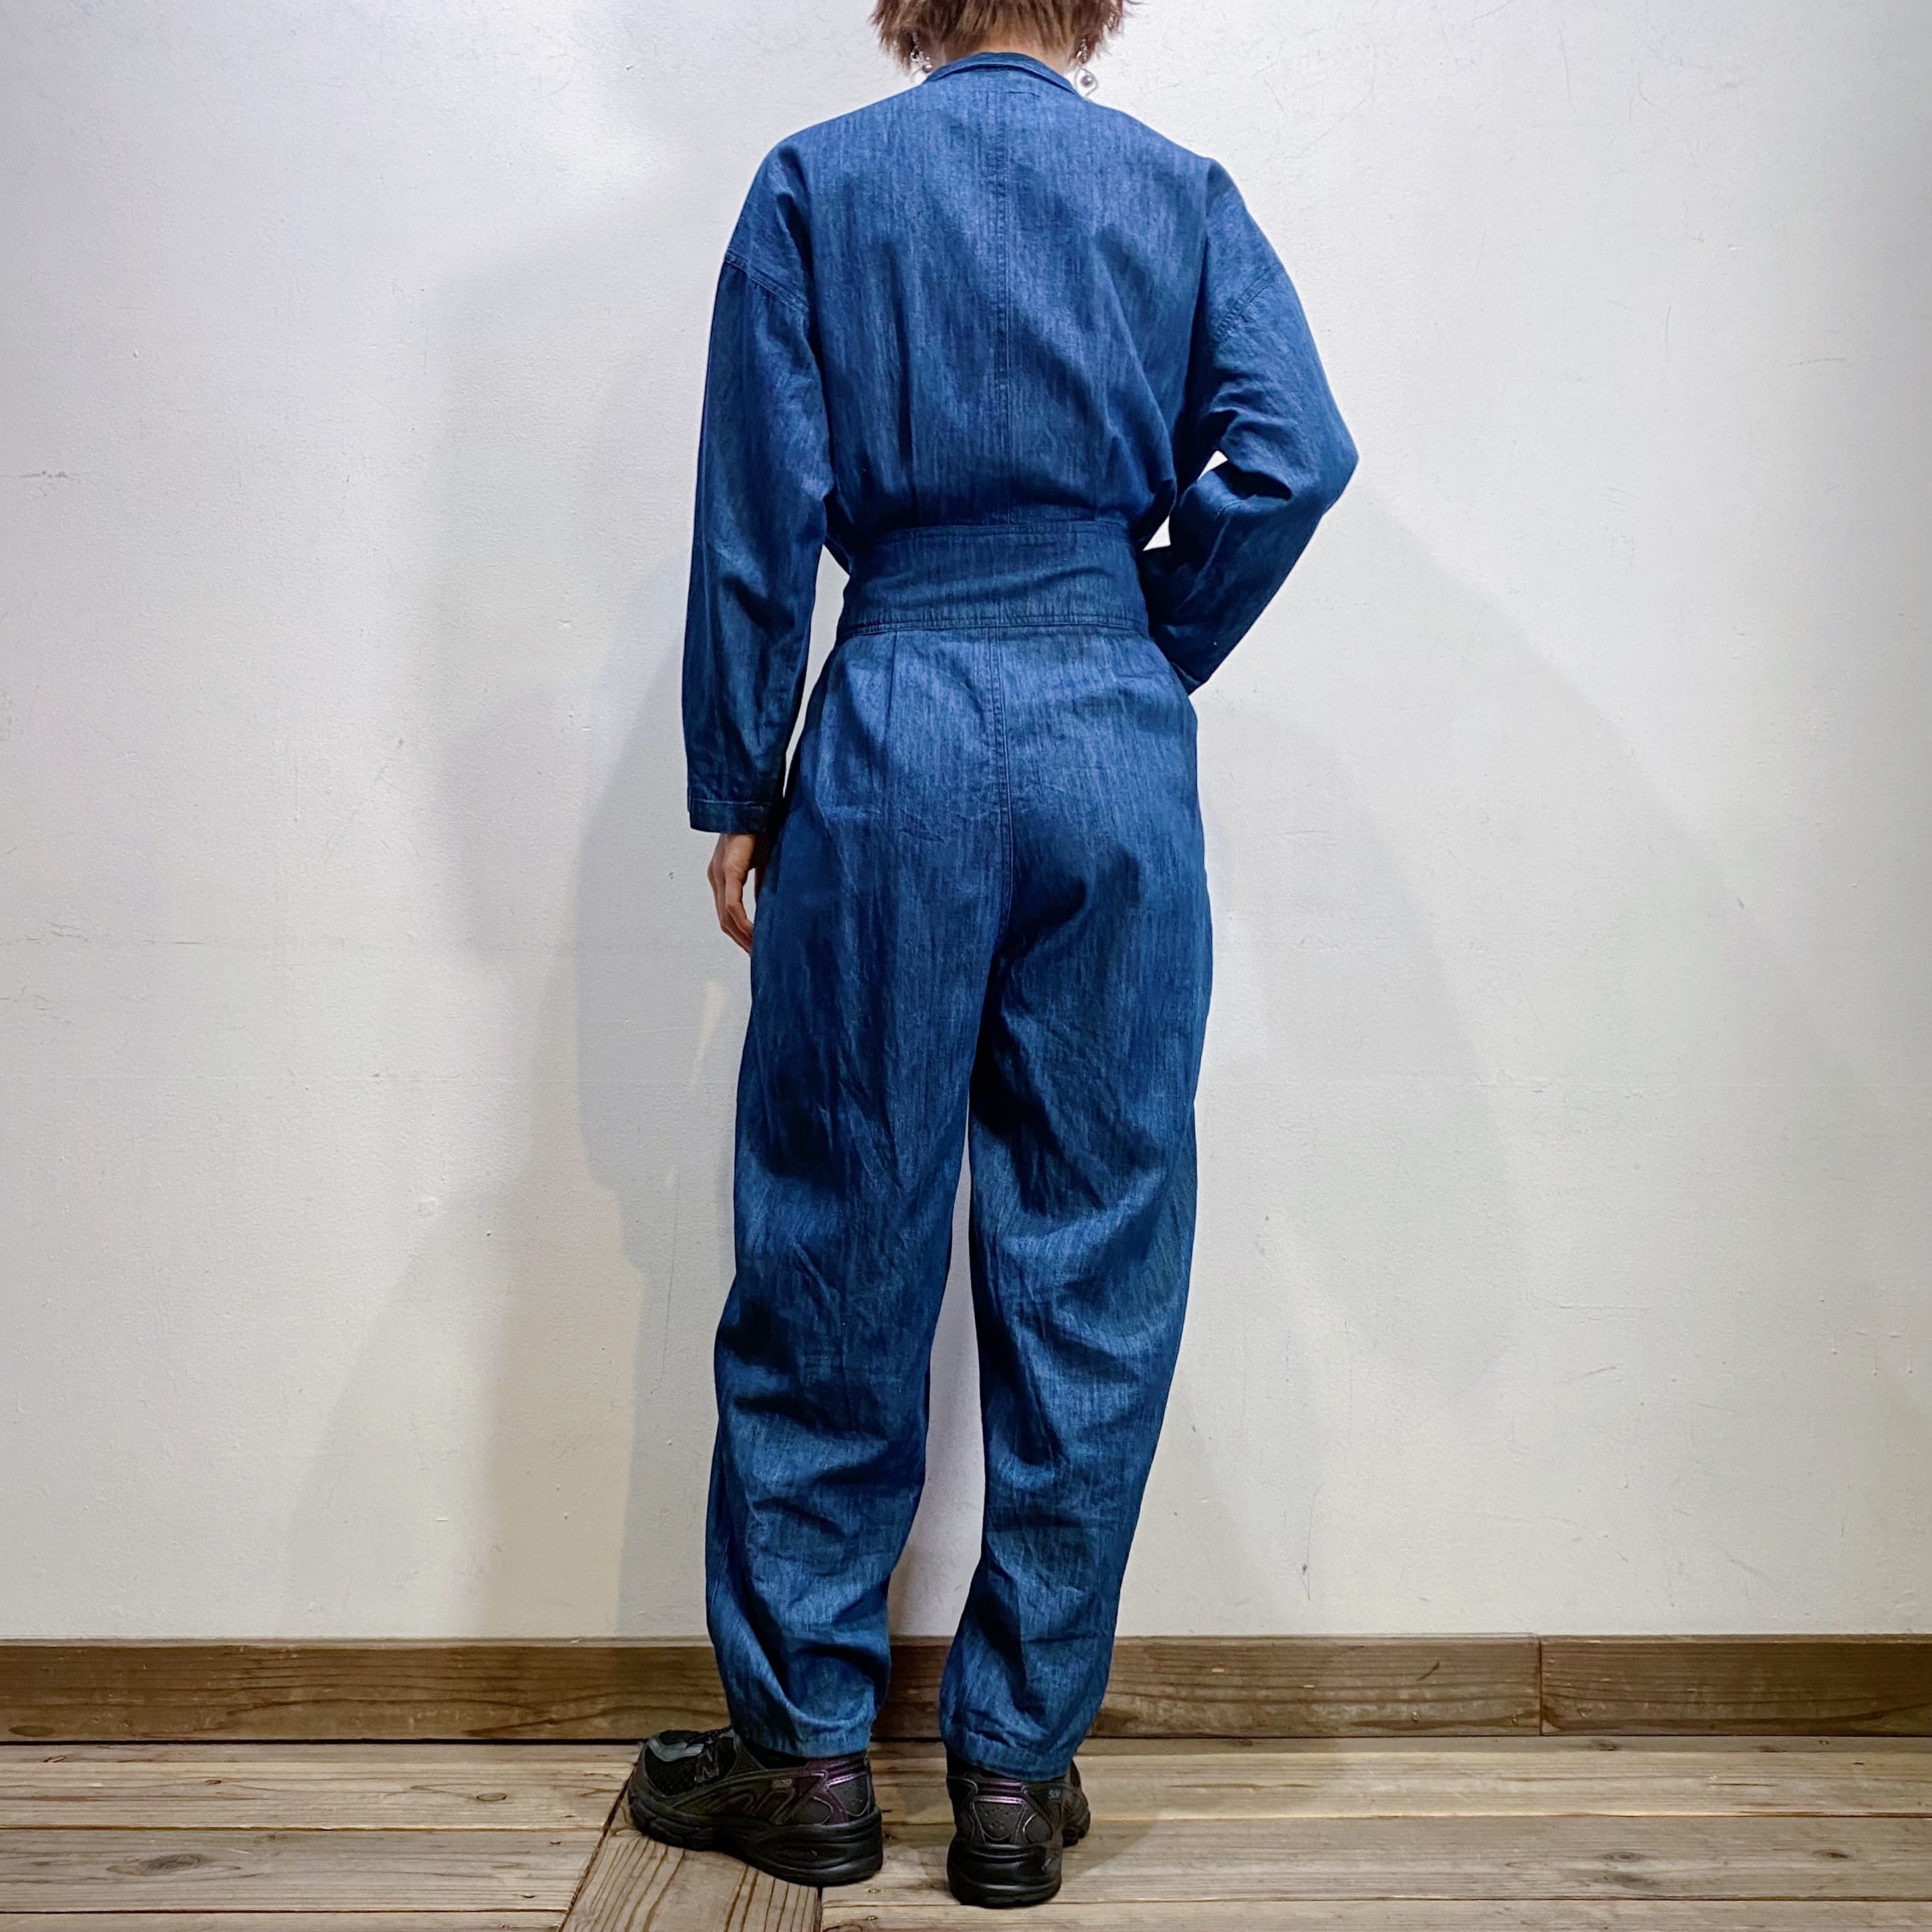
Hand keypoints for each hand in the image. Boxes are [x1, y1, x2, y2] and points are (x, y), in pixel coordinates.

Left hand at [707, 831, 769, 954]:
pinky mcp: (728, 870)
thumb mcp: (765, 861)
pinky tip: (756, 935)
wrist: (755, 801)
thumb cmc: (762, 825)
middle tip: (758, 957)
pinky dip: (743, 923)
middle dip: (740, 941)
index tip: (755, 947)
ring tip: (758, 952)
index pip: (728, 912)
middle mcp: (716, 876)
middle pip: (725, 920)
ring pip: (726, 917)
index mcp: (723, 874)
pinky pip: (733, 905)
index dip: (740, 932)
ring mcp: (719, 874)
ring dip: (742, 937)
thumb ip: (763, 884)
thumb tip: (768, 906)